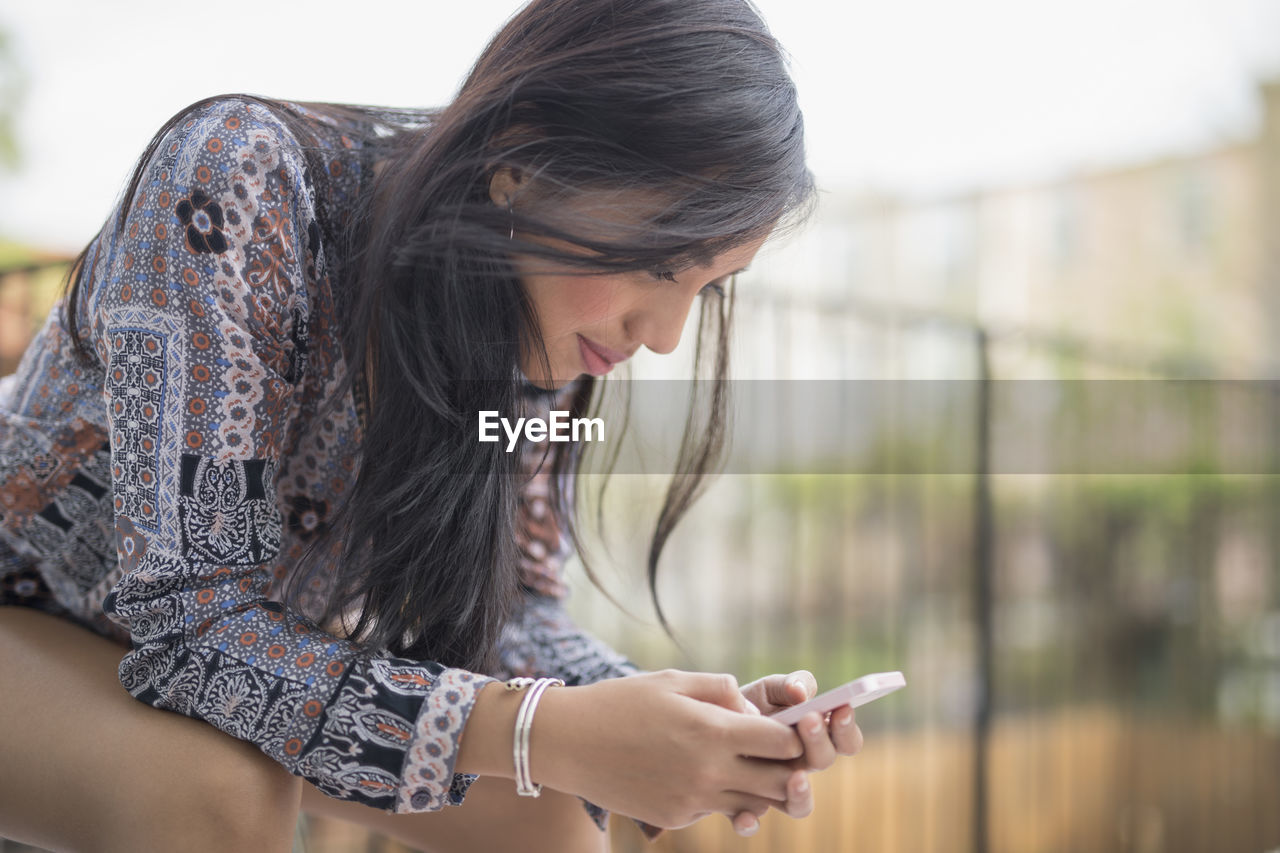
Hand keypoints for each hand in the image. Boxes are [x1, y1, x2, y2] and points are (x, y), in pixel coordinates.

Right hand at [530, 669, 804, 830]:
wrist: (568, 742)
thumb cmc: (621, 702)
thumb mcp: (674, 680)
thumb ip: (722, 691)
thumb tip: (753, 715)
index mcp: (712, 732)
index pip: (783, 744)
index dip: (793, 734)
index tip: (788, 725)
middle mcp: (708, 772)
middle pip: (778, 783)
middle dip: (788, 767)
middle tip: (777, 750)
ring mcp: (692, 800)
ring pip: (752, 803)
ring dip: (756, 785)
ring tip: (740, 760)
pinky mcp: (675, 816)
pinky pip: (715, 808)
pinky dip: (719, 794)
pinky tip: (697, 770)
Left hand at [727, 670, 864, 835]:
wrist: (706, 723)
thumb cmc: (746, 704)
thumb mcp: (766, 689)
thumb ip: (787, 685)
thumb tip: (802, 693)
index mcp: (813, 737)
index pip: (845, 740)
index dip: (847, 727)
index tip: (841, 708)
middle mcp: (799, 766)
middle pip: (824, 762)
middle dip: (820, 741)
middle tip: (809, 720)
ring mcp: (774, 787)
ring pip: (798, 803)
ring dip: (802, 791)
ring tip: (795, 776)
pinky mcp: (744, 803)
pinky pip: (751, 819)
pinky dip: (749, 820)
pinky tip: (744, 814)